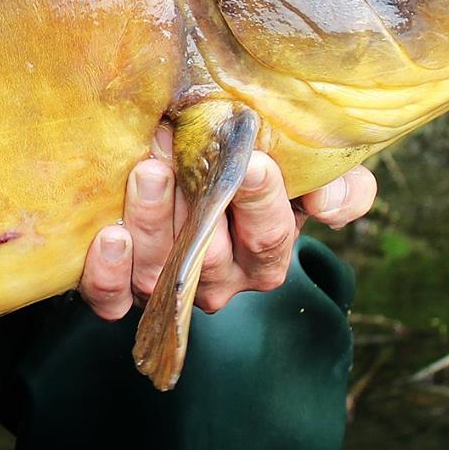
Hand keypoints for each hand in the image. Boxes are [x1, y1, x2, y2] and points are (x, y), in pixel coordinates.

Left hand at [77, 130, 376, 321]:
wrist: (194, 166)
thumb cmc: (252, 165)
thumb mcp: (308, 170)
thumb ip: (340, 186)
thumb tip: (330, 204)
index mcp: (265, 256)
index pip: (269, 239)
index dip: (263, 203)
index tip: (255, 162)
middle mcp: (219, 279)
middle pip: (211, 258)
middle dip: (197, 205)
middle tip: (180, 152)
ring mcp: (169, 287)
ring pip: (159, 274)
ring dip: (151, 222)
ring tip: (147, 171)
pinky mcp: (120, 289)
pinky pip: (112, 297)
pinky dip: (108, 273)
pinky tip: (110, 235)